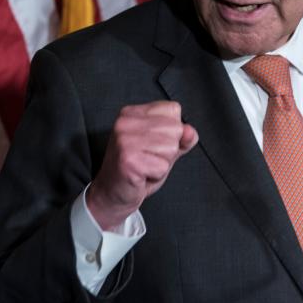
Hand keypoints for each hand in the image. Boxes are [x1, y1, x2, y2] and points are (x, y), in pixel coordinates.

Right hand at [86, 101, 197, 229]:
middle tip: (148, 158)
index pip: (173, 109)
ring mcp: (125, 140)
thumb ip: (182, 138)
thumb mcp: (164, 148)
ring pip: (171, 147)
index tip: (152, 144)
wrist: (111, 194)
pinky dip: (156, 175)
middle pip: (175, 129)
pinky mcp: (128, 160)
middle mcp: (125, 122)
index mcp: (132, 112)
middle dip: (168, 150)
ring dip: (162, 163)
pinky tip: (141, 175)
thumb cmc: (138, 168)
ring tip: (145, 166)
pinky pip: (163, 166)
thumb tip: (190, 131)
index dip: (172, 131)